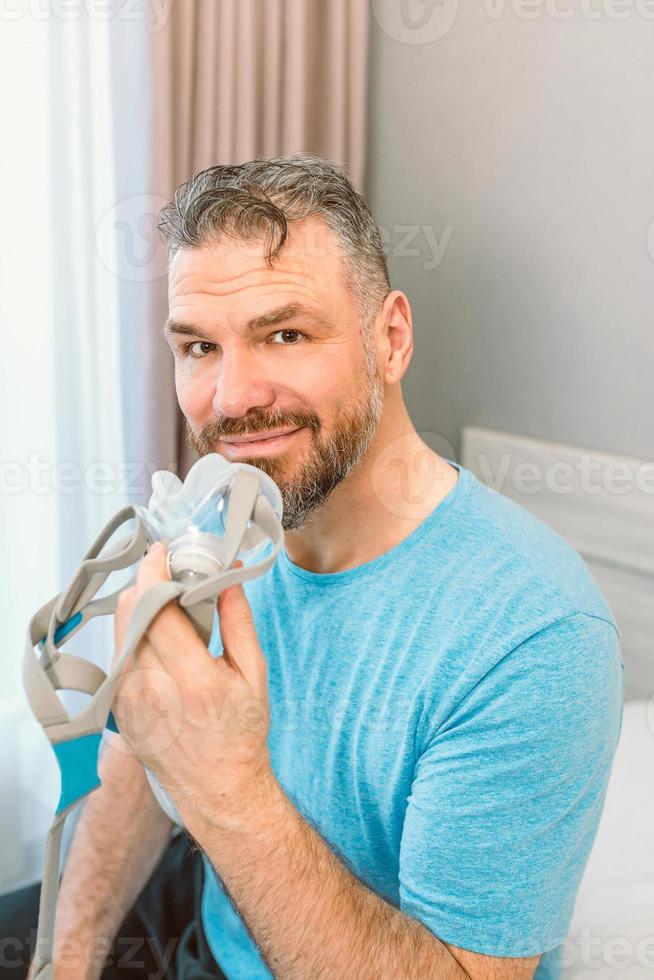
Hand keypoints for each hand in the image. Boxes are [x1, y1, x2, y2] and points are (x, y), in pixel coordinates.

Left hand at [111, 542, 273, 824]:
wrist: (218, 787)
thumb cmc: (242, 732)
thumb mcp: (253, 673)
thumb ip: (238, 620)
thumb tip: (227, 574)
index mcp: (193, 680)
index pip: (157, 608)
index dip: (156, 571)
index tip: (163, 551)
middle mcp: (153, 690)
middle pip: (130, 613)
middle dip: (145, 583)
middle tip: (167, 573)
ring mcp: (129, 701)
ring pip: (119, 631)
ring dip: (139, 608)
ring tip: (165, 603)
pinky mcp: (118, 709)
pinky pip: (118, 656)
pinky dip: (134, 635)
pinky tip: (157, 637)